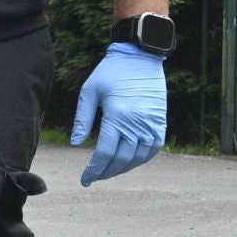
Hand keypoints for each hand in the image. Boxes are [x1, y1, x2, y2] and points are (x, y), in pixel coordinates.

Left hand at [70, 44, 166, 184]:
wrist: (141, 57)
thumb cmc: (111, 72)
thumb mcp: (90, 91)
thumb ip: (82, 119)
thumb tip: (76, 144)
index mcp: (118, 115)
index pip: (104, 153)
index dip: (94, 170)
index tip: (85, 180)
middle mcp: (137, 123)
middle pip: (121, 159)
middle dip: (106, 173)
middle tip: (94, 177)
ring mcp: (152, 124)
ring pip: (137, 158)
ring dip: (122, 168)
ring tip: (108, 171)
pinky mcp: (161, 122)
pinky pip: (153, 149)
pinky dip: (140, 159)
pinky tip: (129, 161)